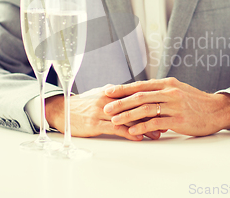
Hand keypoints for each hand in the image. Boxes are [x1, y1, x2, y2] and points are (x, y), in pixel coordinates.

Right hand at [45, 85, 161, 140]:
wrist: (62, 110)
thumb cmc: (84, 104)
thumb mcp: (101, 95)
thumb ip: (118, 94)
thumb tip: (134, 94)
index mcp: (112, 92)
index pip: (136, 96)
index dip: (152, 102)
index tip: (165, 108)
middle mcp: (109, 100)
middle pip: (135, 107)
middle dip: (152, 115)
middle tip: (166, 122)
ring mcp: (102, 111)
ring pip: (128, 118)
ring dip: (144, 127)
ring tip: (157, 133)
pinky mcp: (95, 123)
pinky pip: (116, 128)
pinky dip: (129, 133)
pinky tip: (139, 137)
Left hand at [103, 77, 229, 136]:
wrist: (217, 110)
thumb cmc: (195, 102)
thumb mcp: (178, 90)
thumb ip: (160, 92)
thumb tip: (139, 95)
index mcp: (167, 83)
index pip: (140, 85)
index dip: (123, 88)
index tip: (108, 92)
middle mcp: (170, 92)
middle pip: (140, 96)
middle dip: (121, 102)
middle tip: (105, 107)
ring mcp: (175, 105)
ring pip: (146, 109)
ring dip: (128, 115)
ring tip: (114, 120)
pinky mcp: (179, 119)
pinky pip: (157, 123)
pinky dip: (143, 127)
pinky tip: (132, 132)